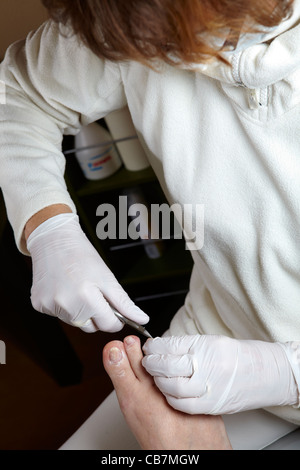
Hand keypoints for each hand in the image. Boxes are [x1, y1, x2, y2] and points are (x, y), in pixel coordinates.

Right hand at [26, 213, 148, 332]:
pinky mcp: (39, 305)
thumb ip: (124, 303)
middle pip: (90, 327)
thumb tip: (142, 319)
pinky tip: (64, 289)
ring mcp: (50, 306)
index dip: (115, 320)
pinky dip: (64, 307)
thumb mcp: (107, 278)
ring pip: (74, 322)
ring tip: (78, 288)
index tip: (116, 312)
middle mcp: (66, 305)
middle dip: (97, 316)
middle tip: (94, 294)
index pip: (107, 325)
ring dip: (80, 312)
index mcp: (86, 297)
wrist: (54, 239)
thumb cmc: (82, 255)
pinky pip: (59, 315)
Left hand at [142, 335, 298, 414]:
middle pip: (166, 366)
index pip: (168, 346)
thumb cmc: (236, 356)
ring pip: (171, 386)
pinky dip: (170, 397)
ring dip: (158, 381)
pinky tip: (168, 391)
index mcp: (204, 346)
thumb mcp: (209, 341)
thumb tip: (160, 347)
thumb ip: (184, 345)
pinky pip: (182, 404)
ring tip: (156, 375)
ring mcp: (208, 387)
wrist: (262, 374)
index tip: (148, 347)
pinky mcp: (210, 404)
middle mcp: (205, 366)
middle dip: (151, 363)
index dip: (153, 347)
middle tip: (147, 360)